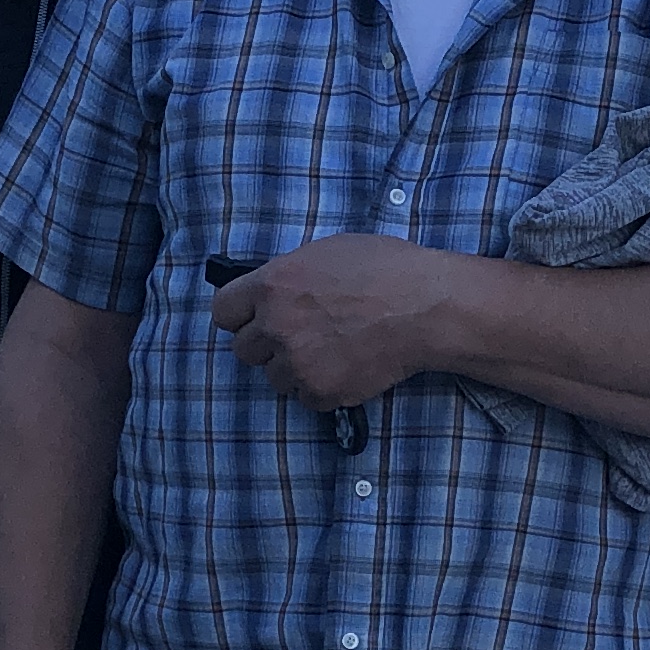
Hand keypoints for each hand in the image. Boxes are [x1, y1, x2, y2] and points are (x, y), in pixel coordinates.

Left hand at [210, 233, 450, 413]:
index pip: (222, 312)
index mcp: (272, 284)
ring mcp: (296, 362)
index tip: (254, 318)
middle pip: (244, 350)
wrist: (427, 308)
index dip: (239, 315)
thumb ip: (289, 273)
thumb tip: (271, 290)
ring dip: (294, 368)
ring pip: (274, 378)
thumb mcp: (327, 252)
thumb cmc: (387, 269)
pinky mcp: (320, 391)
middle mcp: (276, 325)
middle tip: (301, 335)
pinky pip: (304, 398)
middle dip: (267, 344)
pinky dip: (321, 388)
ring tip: (330, 351)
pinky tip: (346, 366)